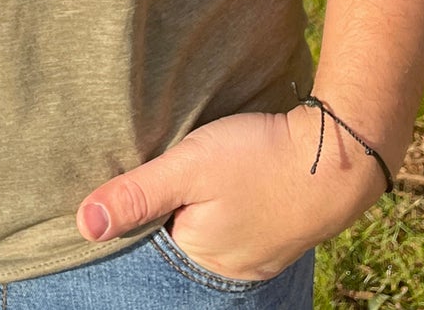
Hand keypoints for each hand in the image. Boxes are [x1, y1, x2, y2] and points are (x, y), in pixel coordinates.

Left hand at [74, 105, 392, 281]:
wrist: (339, 154)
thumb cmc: (260, 159)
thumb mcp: (190, 167)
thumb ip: (138, 194)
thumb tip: (84, 225)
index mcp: (200, 259)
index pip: (147, 242)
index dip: (136, 210)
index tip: (132, 181)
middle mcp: (228, 269)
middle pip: (178, 239)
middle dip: (166, 211)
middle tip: (168, 172)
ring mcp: (256, 254)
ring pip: (208, 231)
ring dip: (197, 207)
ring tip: (195, 177)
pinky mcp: (277, 233)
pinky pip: (236, 226)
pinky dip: (224, 207)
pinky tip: (226, 185)